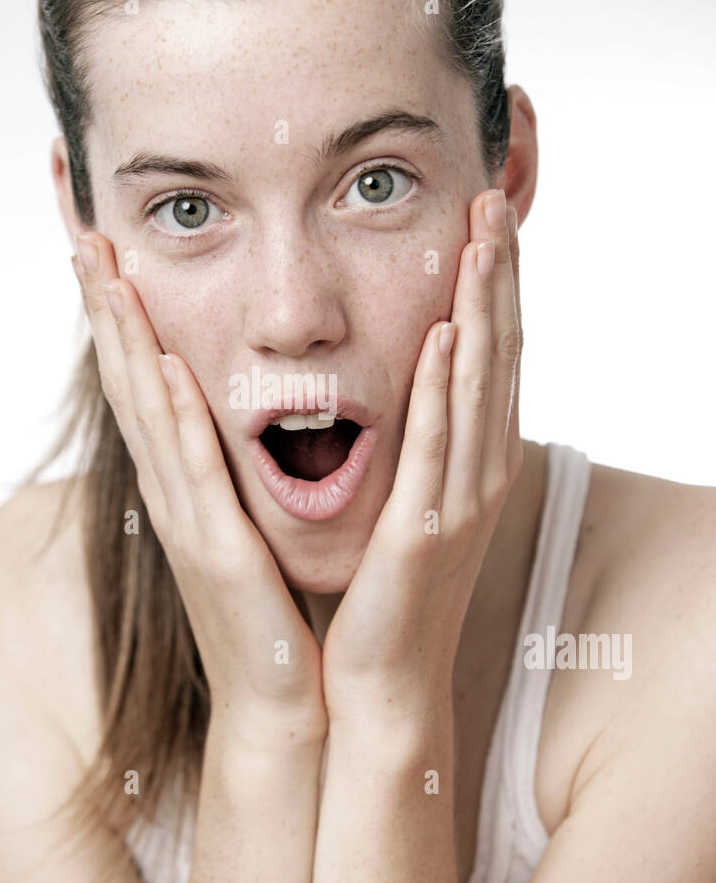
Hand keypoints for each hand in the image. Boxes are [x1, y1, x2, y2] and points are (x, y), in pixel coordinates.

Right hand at [71, 232, 326, 751]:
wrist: (279, 704)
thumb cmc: (272, 618)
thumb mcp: (250, 532)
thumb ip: (239, 478)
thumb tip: (247, 425)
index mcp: (186, 488)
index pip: (145, 387)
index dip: (122, 322)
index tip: (109, 258)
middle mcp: (173, 495)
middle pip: (128, 385)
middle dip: (106, 311)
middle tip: (84, 238)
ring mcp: (185, 521)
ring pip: (145, 413)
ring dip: (124, 341)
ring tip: (105, 275)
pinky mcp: (213, 550)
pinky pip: (190, 469)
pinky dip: (172, 415)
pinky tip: (161, 365)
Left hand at [320, 187, 522, 726]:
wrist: (381, 682)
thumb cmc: (386, 592)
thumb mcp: (410, 501)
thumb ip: (416, 443)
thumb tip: (407, 382)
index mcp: (472, 463)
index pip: (492, 355)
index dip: (497, 285)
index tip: (487, 221)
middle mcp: (480, 474)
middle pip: (499, 354)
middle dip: (500, 275)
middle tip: (495, 200)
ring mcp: (460, 502)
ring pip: (479, 386)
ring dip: (483, 307)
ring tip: (483, 237)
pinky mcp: (426, 531)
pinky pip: (439, 446)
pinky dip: (446, 388)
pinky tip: (446, 334)